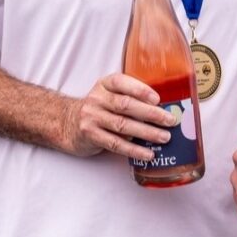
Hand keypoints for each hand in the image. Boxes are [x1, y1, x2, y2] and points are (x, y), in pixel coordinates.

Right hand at [62, 72, 177, 161]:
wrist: (66, 123)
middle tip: (170, 120)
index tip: (158, 99)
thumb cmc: (98, 108)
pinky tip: (148, 154)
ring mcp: (92, 117)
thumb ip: (129, 96)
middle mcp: (97, 98)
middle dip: (151, 114)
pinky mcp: (90, 135)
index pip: (122, 82)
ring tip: (164, 137)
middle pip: (126, 105)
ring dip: (146, 132)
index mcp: (105, 84)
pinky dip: (134, 150)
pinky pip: (115, 144)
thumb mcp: (109, 94)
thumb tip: (162, 107)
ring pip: (123, 125)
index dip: (140, 89)